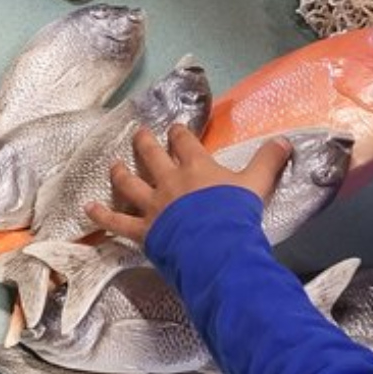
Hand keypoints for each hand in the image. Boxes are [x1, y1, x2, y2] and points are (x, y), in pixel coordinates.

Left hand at [88, 124, 289, 242]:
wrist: (215, 244)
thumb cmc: (235, 214)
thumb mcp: (257, 184)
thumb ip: (268, 161)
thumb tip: (284, 141)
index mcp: (197, 167)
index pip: (184, 143)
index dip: (179, 134)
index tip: (176, 129)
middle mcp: (170, 180)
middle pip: (152, 155)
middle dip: (144, 142)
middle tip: (139, 133)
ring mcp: (153, 204)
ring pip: (130, 183)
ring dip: (120, 173)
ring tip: (114, 165)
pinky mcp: (143, 229)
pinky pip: (117, 221)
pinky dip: (102, 215)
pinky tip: (88, 209)